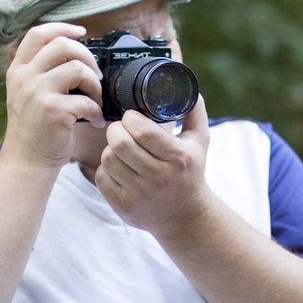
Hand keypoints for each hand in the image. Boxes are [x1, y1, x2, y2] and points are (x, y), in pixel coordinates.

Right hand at [1, 23, 105, 169]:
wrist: (28, 161)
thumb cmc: (35, 129)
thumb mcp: (26, 94)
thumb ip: (40, 72)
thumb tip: (73, 51)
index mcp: (18, 70)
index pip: (39, 34)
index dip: (63, 27)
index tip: (82, 32)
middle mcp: (25, 77)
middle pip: (63, 45)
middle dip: (87, 56)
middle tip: (95, 75)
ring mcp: (38, 93)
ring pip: (78, 69)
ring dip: (96, 85)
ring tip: (96, 100)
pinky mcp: (53, 111)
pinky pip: (87, 100)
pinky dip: (97, 111)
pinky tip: (96, 120)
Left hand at [95, 95, 210, 234]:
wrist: (186, 217)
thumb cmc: (191, 172)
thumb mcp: (200, 142)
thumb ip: (194, 112)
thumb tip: (187, 85)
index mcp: (178, 158)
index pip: (142, 131)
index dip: (130, 118)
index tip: (131, 117)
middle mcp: (159, 177)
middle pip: (120, 143)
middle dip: (116, 130)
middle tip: (121, 128)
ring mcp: (140, 194)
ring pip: (108, 159)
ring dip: (110, 149)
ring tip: (121, 148)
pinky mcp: (124, 206)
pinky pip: (102, 178)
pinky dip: (106, 169)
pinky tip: (118, 167)